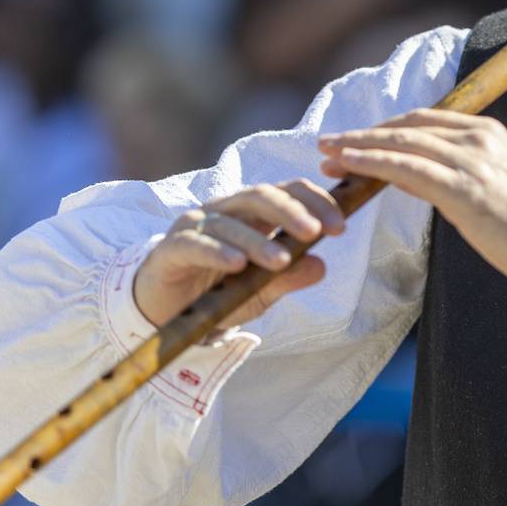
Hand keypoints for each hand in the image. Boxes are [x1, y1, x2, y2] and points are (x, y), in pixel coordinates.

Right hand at [134, 180, 344, 327]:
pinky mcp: (171, 248)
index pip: (288, 192)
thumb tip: (321, 266)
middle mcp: (225, 211)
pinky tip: (236, 264)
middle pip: (260, 196)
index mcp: (252, 213)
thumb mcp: (259, 291)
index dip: (316, 203)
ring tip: (280, 261)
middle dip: (292, 212)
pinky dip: (217, 252)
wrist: (166, 313)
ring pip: (230, 223)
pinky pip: (195, 244)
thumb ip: (288, 277)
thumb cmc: (217, 293)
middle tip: (315, 233)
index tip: (339, 227)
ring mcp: (195, 226)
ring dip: (257, 241)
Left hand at [320, 109, 506, 286]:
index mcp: (487, 132)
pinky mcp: (464, 189)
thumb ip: (455, 173)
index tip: (356, 139)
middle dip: (365, 134)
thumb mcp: (494, 186)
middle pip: (408, 127)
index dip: (386, 128)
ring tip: (328, 156)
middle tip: (329, 144)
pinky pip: (408, 169)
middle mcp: (479, 138)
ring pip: (402, 144)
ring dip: (359, 148)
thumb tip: (412, 176)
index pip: (425, 121)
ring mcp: (472, 162)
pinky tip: (350, 166)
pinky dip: (374, 164)